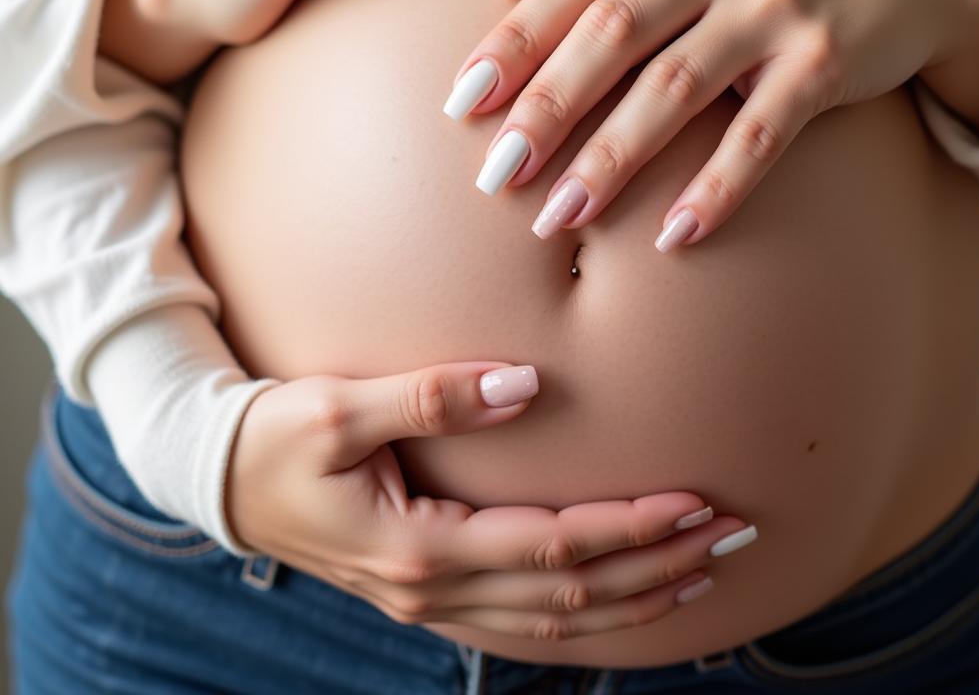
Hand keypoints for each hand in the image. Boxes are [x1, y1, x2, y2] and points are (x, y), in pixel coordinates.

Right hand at [227, 363, 753, 640]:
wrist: (219, 476)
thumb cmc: (273, 438)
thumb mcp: (340, 408)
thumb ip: (433, 397)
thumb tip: (524, 382)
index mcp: (418, 547)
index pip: (552, 546)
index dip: (630, 528)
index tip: (697, 502)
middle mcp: (433, 590)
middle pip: (572, 594)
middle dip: (658, 565)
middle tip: (733, 535)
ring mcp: (429, 602)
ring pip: (555, 621)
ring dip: (634, 596)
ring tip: (702, 571)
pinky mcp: (425, 592)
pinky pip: (522, 622)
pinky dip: (585, 613)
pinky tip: (622, 595)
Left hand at [443, 0, 978, 248]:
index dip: (512, 40)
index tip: (461, 101)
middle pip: (612, 33)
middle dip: (544, 107)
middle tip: (494, 174)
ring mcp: (775, 8)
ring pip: (675, 88)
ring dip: (611, 159)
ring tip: (557, 218)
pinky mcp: (826, 62)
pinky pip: (760, 133)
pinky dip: (717, 186)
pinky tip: (673, 234)